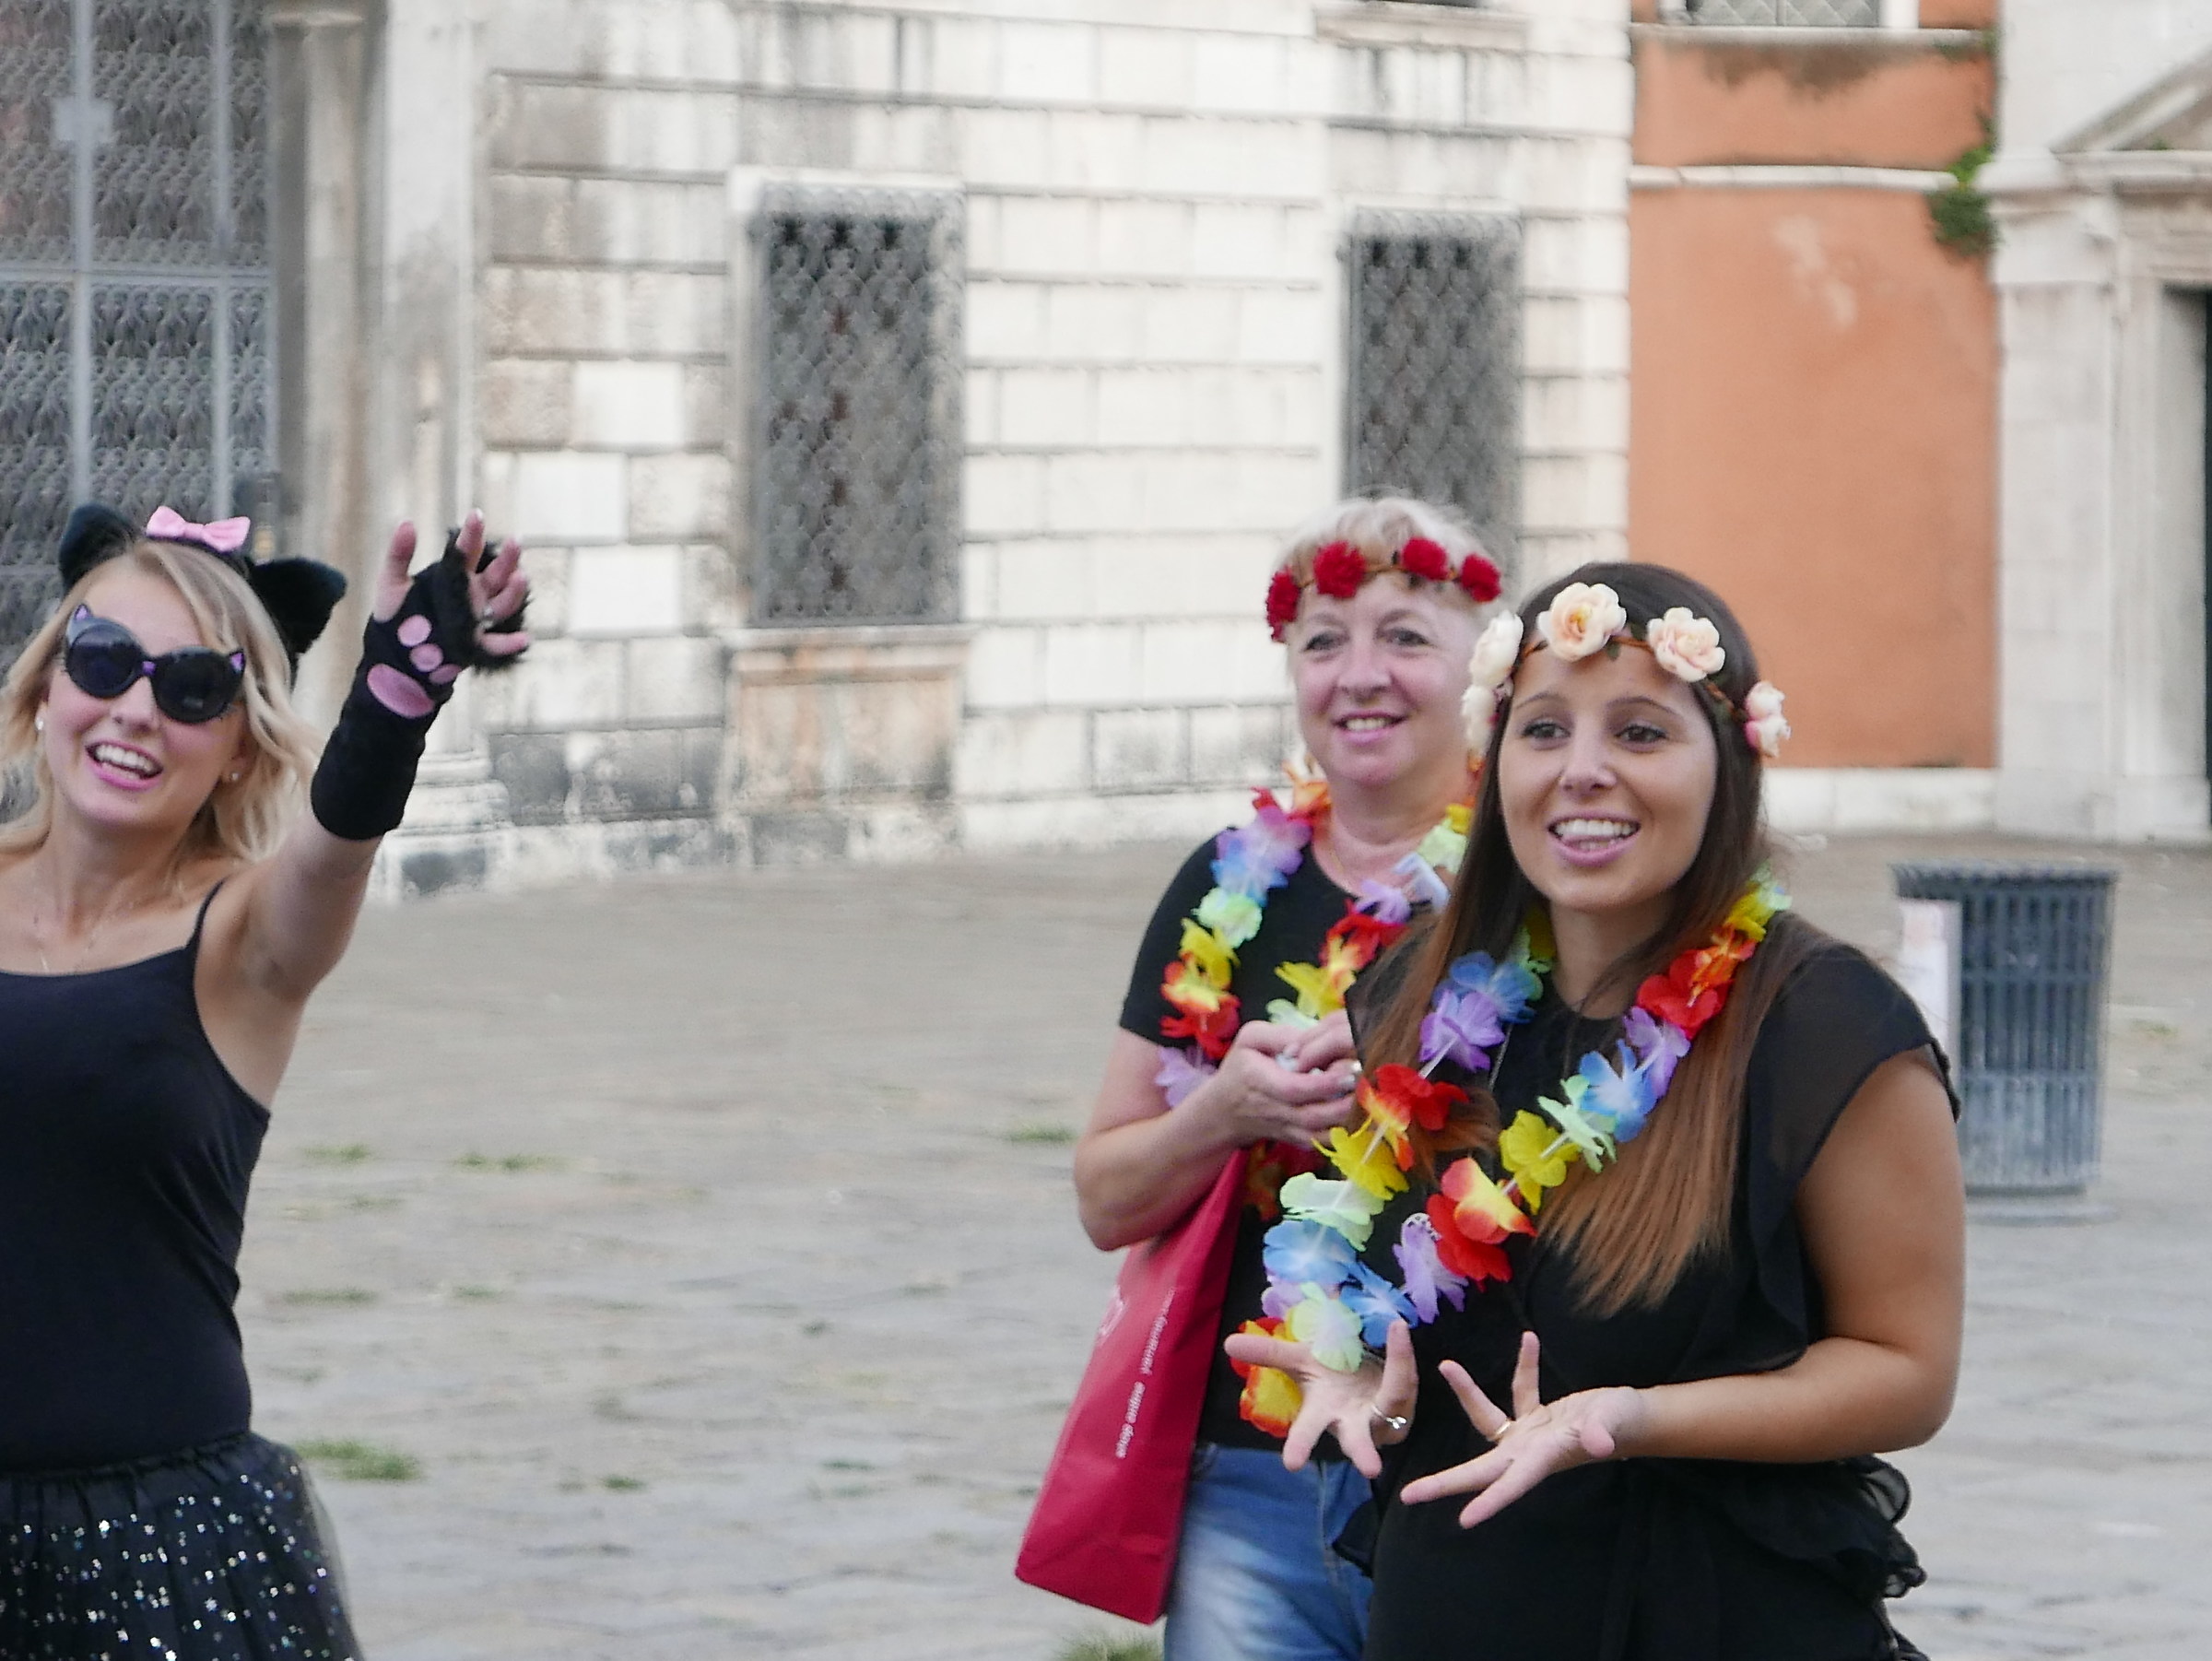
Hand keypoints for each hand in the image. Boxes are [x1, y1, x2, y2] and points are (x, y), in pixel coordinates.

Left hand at [373, 512, 530, 658]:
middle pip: (496, 574)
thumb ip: (398, 554)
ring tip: (521, 577)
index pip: (467, 551)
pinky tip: (524, 638)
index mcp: (454, 577)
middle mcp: (472, 595)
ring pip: (503, 604)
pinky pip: (496, 644)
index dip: (473, 534)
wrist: (396, 653)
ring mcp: (477, 619)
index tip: (476, 515)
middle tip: (516, 541)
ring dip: (514, 592)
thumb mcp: (392, 581)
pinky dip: (512, 643)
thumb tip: (407, 522)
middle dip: (508, 558)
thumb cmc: (397, 615)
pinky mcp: (475, 644)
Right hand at [1190, 1018, 1360, 1147]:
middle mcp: (1274, 1111)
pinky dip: (1346, 1135)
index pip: (1295, 1088)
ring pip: (1322, 1134)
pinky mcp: (1298, 1140)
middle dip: (1345, 1102)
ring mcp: (1287, 1130)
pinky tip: (1364, 1118)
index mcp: (1260, 1082)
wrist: (1225, 1111)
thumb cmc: (1240, 1068)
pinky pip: (1324, 1143)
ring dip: (1349, 1122)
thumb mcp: (1249, 1039)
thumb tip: (1307, 1040)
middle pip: (1314, 1115)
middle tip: (1368, 1084)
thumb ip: (1278, 1035)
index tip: (1349, 1069)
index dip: (1324, 1083)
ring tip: (1371, 1101)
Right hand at [1222, 1319, 1416, 1478]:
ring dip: (1398, 1369)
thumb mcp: (1300, 1360)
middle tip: (1370, 1469)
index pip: (1307, 1431)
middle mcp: (1353, 1422)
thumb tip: (1228, 1342)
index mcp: (1323, 1412)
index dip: (1300, 1446)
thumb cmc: (1331, 1374)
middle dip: (1363, 1454)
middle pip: (1357, 1442)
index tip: (1291, 1465)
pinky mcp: (1405, 1404)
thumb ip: (1268, 1354)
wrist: (1366, 1370)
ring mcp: (1382, 1416)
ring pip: (1393, 1404)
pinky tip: (1397, 1329)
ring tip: (1396, 1331)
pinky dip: (1401, 1352)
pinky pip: (1406, 1379)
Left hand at [1398, 1331, 1646, 1527]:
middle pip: (1481, 1469)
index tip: (1463, 1520)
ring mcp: (1531, 1435)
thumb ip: (1603, 1432)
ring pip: (1489, 1421)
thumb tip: (1600, 1442)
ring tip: (1448, 1365)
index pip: (1512, 1484)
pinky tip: (1529, 1341)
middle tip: (1408, 1495)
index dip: (1490, 1501)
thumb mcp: (1612, 1424)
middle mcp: (1530, 1452)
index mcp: (1544, 1459)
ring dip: (1468, 1394)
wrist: (1633, 1417)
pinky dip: (1524, 1368)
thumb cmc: (1623, 1423)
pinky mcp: (1538, 1417)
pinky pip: (1521, 1391)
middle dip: (1446, 1482)